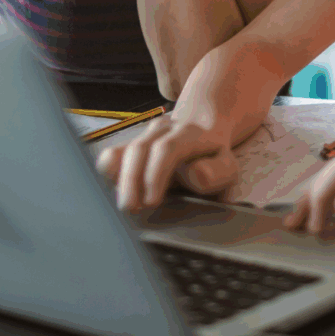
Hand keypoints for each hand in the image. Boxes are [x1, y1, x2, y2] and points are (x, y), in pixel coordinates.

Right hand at [95, 115, 241, 212]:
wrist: (204, 126)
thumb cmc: (213, 157)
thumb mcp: (227, 166)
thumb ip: (216, 172)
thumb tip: (194, 174)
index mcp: (190, 133)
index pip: (168, 148)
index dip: (155, 174)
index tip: (151, 202)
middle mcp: (165, 129)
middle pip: (140, 148)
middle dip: (132, 180)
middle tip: (130, 209)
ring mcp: (147, 134)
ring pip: (125, 150)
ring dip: (120, 179)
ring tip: (122, 205)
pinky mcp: (134, 143)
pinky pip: (116, 152)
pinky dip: (108, 170)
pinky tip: (107, 188)